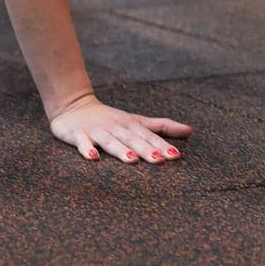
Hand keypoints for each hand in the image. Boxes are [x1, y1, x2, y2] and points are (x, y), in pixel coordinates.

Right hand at [48, 97, 192, 162]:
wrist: (74, 105)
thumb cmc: (110, 119)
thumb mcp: (137, 120)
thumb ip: (162, 126)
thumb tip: (190, 131)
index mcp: (131, 125)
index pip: (149, 136)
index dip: (162, 145)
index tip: (176, 156)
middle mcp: (116, 128)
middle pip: (133, 140)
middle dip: (146, 149)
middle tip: (160, 160)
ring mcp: (97, 131)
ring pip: (111, 142)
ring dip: (121, 150)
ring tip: (132, 160)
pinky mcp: (78, 135)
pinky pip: (82, 143)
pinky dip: (87, 149)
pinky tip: (93, 158)